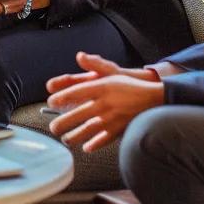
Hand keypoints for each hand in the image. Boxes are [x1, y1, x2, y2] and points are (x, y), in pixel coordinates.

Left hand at [45, 52, 163, 151]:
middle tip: (53, 127)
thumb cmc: (130, 85)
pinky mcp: (120, 129)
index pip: (78, 92)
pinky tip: (86, 147)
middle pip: (81, 113)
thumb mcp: (112, 71)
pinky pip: (104, 139)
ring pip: (90, 129)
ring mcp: (113, 118)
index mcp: (102, 87)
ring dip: (76, 135)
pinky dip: (95, 144)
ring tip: (65, 139)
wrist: (153, 99)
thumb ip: (94, 64)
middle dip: (64, 121)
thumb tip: (80, 56)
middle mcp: (105, 103)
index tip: (51, 101)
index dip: (63, 97)